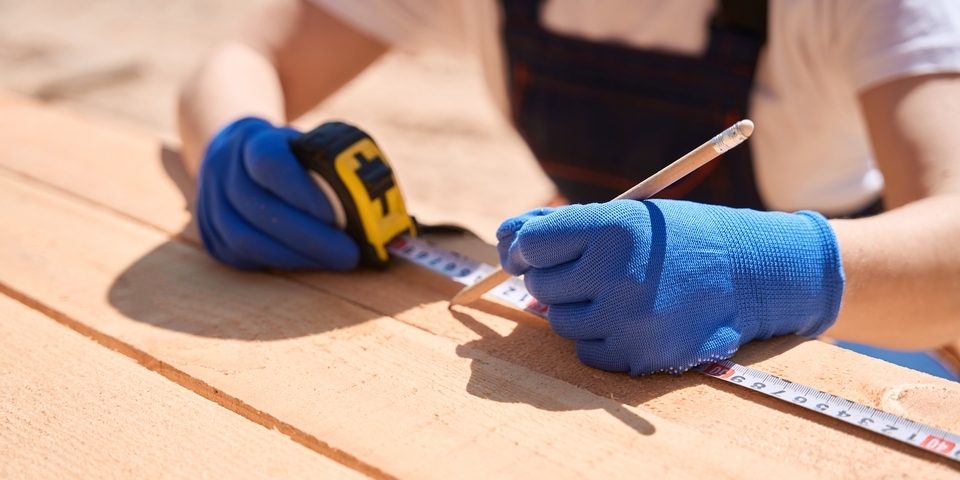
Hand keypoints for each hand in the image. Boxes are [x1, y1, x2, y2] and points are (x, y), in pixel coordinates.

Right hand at [196, 117, 358, 269]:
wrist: (236, 151)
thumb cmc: (288, 153)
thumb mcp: (306, 145)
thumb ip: (329, 168)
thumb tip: (376, 208)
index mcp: (252, 140)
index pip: (270, 163)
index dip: (302, 192)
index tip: (336, 215)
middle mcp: (223, 169)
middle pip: (259, 208)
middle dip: (308, 236)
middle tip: (349, 254)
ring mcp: (211, 203)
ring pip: (245, 238)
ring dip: (295, 256)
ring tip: (333, 262)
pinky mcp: (211, 235)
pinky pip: (241, 256)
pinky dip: (279, 262)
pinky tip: (308, 263)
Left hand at [497, 200, 843, 374]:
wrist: (752, 274)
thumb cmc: (681, 238)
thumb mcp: (628, 213)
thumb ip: (562, 225)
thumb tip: (506, 240)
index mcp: (614, 228)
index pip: (531, 242)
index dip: (522, 246)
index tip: (526, 249)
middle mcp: (617, 274)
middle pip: (540, 284)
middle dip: (553, 275)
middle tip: (586, 267)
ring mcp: (628, 320)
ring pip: (560, 321)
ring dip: (578, 307)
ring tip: (617, 290)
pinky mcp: (638, 356)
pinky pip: (586, 351)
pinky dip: (599, 336)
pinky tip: (631, 315)